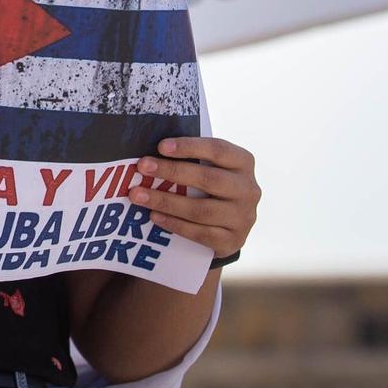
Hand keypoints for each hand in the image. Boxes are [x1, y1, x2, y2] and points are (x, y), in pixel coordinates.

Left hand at [130, 137, 260, 257]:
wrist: (229, 229)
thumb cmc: (212, 189)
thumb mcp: (211, 170)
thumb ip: (191, 161)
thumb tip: (151, 154)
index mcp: (243, 163)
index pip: (217, 150)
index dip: (189, 146)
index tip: (160, 146)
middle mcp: (249, 189)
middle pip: (208, 179)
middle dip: (172, 172)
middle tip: (142, 167)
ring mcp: (243, 217)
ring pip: (201, 210)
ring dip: (166, 201)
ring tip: (138, 195)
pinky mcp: (233, 241)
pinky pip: (200, 233)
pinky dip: (175, 224)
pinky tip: (154, 217)